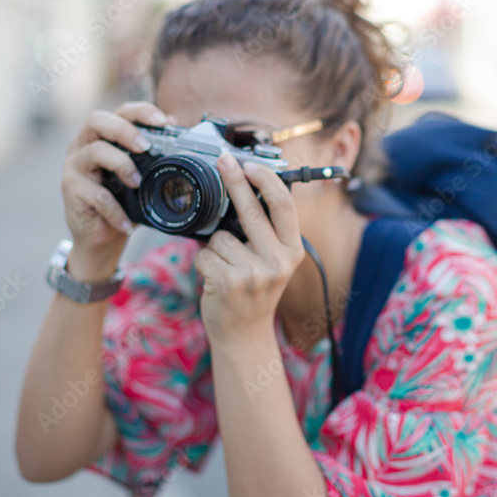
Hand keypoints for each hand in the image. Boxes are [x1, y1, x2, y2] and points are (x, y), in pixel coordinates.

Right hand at [60, 101, 167, 278]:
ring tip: (137, 183)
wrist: (101, 238)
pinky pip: (97, 194)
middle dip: (125, 130)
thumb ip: (152, 153)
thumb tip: (174, 125)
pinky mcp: (70, 188)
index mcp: (103, 136)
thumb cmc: (122, 202)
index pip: (120, 112)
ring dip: (122, 165)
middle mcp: (83, 145)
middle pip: (97, 120)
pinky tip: (127, 222)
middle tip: (145, 147)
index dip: (141, 111)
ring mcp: (74, 165)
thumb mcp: (140, 176)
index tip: (163, 121)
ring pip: (95, 152)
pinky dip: (116, 209)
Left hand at [194, 152, 305, 345]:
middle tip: (223, 161)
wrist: (244, 335)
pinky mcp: (229, 281)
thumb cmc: (254, 293)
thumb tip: (246, 191)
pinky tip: (216, 280)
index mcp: (293, 251)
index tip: (249, 164)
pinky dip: (204, 263)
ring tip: (226, 268)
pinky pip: (206, 254)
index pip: (284, 205)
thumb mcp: (273, 263)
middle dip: (235, 179)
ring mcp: (254, 272)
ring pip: (221, 236)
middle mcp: (278, 261)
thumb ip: (267, 233)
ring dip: (215, 247)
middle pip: (253, 209)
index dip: (266, 180)